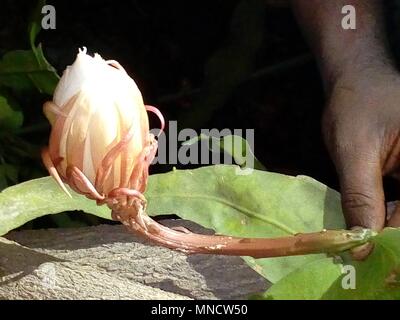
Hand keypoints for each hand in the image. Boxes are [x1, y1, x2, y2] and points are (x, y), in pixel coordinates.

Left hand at [323, 67, 399, 239]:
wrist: (358, 80)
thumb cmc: (357, 105)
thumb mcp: (355, 152)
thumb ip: (362, 198)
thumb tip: (361, 248)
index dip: (394, 240)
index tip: (372, 259)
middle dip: (390, 234)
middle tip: (363, 252)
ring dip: (387, 226)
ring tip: (362, 239)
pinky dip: (388, 214)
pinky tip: (370, 219)